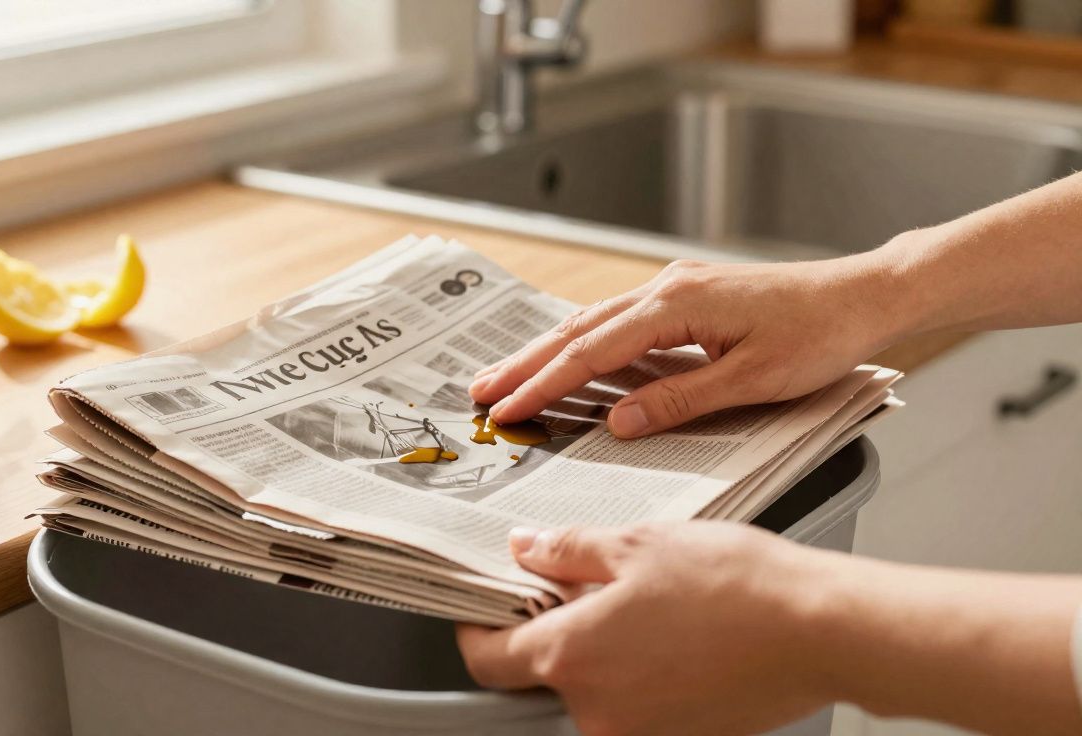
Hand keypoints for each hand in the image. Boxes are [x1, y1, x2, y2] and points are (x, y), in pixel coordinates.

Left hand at [456, 523, 840, 735]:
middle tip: (579, 586)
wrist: (821, 632)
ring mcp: (640, 735)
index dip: (477, 629)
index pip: (489, 659)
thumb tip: (525, 550)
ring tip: (643, 603)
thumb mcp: (637, 545)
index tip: (483, 608)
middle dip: (552, 631)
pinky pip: (638, 706)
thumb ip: (568, 552)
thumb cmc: (735, 585)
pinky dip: (641, 673)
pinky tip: (674, 633)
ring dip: (602, 651)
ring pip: (595, 690)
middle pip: (544, 674)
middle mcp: (597, 711)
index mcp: (572, 657)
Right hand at [470, 256, 900, 436]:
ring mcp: (675, 288)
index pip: (592, 352)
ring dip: (548, 350)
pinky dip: (584, 340)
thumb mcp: (752, 380)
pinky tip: (569, 354)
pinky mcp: (688, 296)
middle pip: (578, 329)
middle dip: (526, 362)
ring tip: (508, 375)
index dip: (544, 383)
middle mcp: (666, 289)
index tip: (506, 407)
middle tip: (479, 390)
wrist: (864, 294)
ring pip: (594, 320)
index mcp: (676, 306)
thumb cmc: (819, 335)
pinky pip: (619, 319)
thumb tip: (617, 421)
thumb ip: (679, 400)